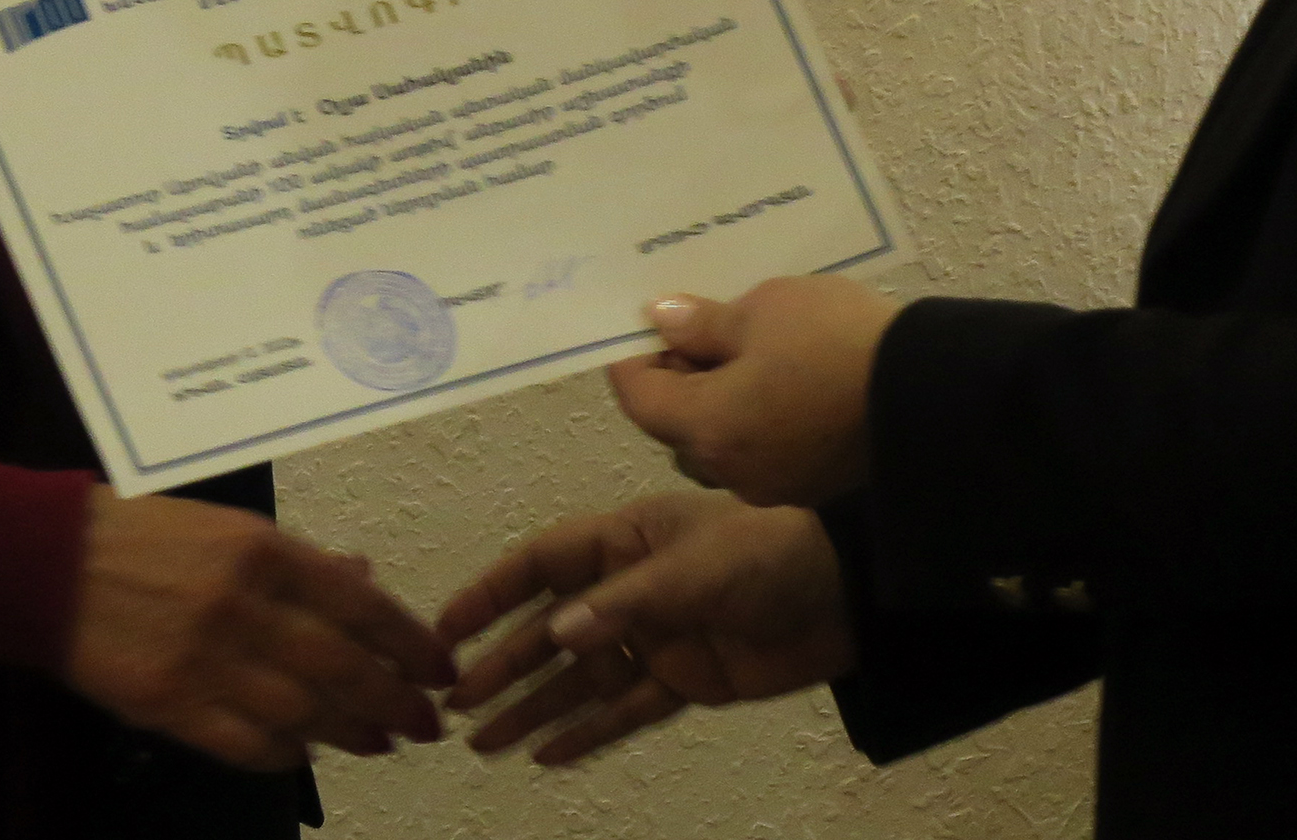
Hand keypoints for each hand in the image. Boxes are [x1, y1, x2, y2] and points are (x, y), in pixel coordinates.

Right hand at [61, 490, 457, 771]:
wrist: (52, 563)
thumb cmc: (148, 537)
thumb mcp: (232, 529)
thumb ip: (301, 560)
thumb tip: (364, 577)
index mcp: (265, 552)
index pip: (362, 606)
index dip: (411, 644)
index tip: (439, 669)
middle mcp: (244, 606)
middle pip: (343, 668)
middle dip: (396, 700)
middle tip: (425, 720)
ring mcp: (207, 660)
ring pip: (303, 713)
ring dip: (351, 733)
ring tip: (379, 742)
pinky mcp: (170, 704)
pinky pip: (246, 744)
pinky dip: (284, 754)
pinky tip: (304, 753)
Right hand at [436, 490, 854, 764]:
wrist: (849, 597)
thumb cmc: (773, 554)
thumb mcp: (697, 567)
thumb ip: (626, 603)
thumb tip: (557, 634)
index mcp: (627, 540)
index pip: (542, 564)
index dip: (493, 594)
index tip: (448, 629)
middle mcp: (632, 588)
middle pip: (551, 630)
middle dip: (503, 665)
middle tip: (454, 702)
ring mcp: (657, 636)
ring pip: (580, 677)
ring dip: (533, 708)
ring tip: (483, 742)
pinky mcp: (685, 679)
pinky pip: (625, 709)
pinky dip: (587, 733)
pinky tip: (545, 756)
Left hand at [604, 276, 899, 507]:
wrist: (934, 396)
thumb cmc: (837, 343)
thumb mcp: (766, 310)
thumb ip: (705, 322)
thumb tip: (661, 320)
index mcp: (706, 427)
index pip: (638, 397)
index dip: (633, 355)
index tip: (648, 319)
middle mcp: (729, 469)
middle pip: (676, 427)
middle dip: (677, 378)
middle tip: (699, 327)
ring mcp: (773, 484)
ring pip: (720, 443)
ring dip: (718, 401)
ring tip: (745, 349)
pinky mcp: (813, 485)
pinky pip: (761, 451)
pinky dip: (757, 418)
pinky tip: (785, 379)